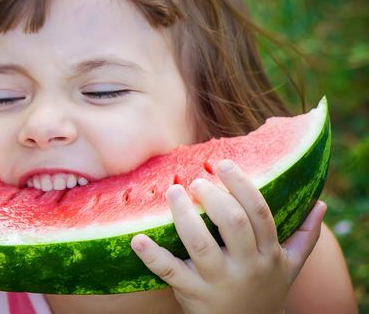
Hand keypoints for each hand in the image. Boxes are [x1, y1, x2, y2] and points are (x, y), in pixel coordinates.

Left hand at [131, 160, 325, 313]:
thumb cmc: (265, 292)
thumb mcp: (289, 268)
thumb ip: (305, 238)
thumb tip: (322, 207)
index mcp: (268, 254)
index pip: (258, 212)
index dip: (241, 185)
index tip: (223, 165)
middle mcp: (245, 266)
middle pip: (232, 222)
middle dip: (214, 197)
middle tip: (197, 181)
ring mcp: (217, 281)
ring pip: (199, 243)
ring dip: (184, 214)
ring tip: (173, 192)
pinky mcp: (191, 293)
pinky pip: (169, 271)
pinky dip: (151, 255)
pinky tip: (137, 239)